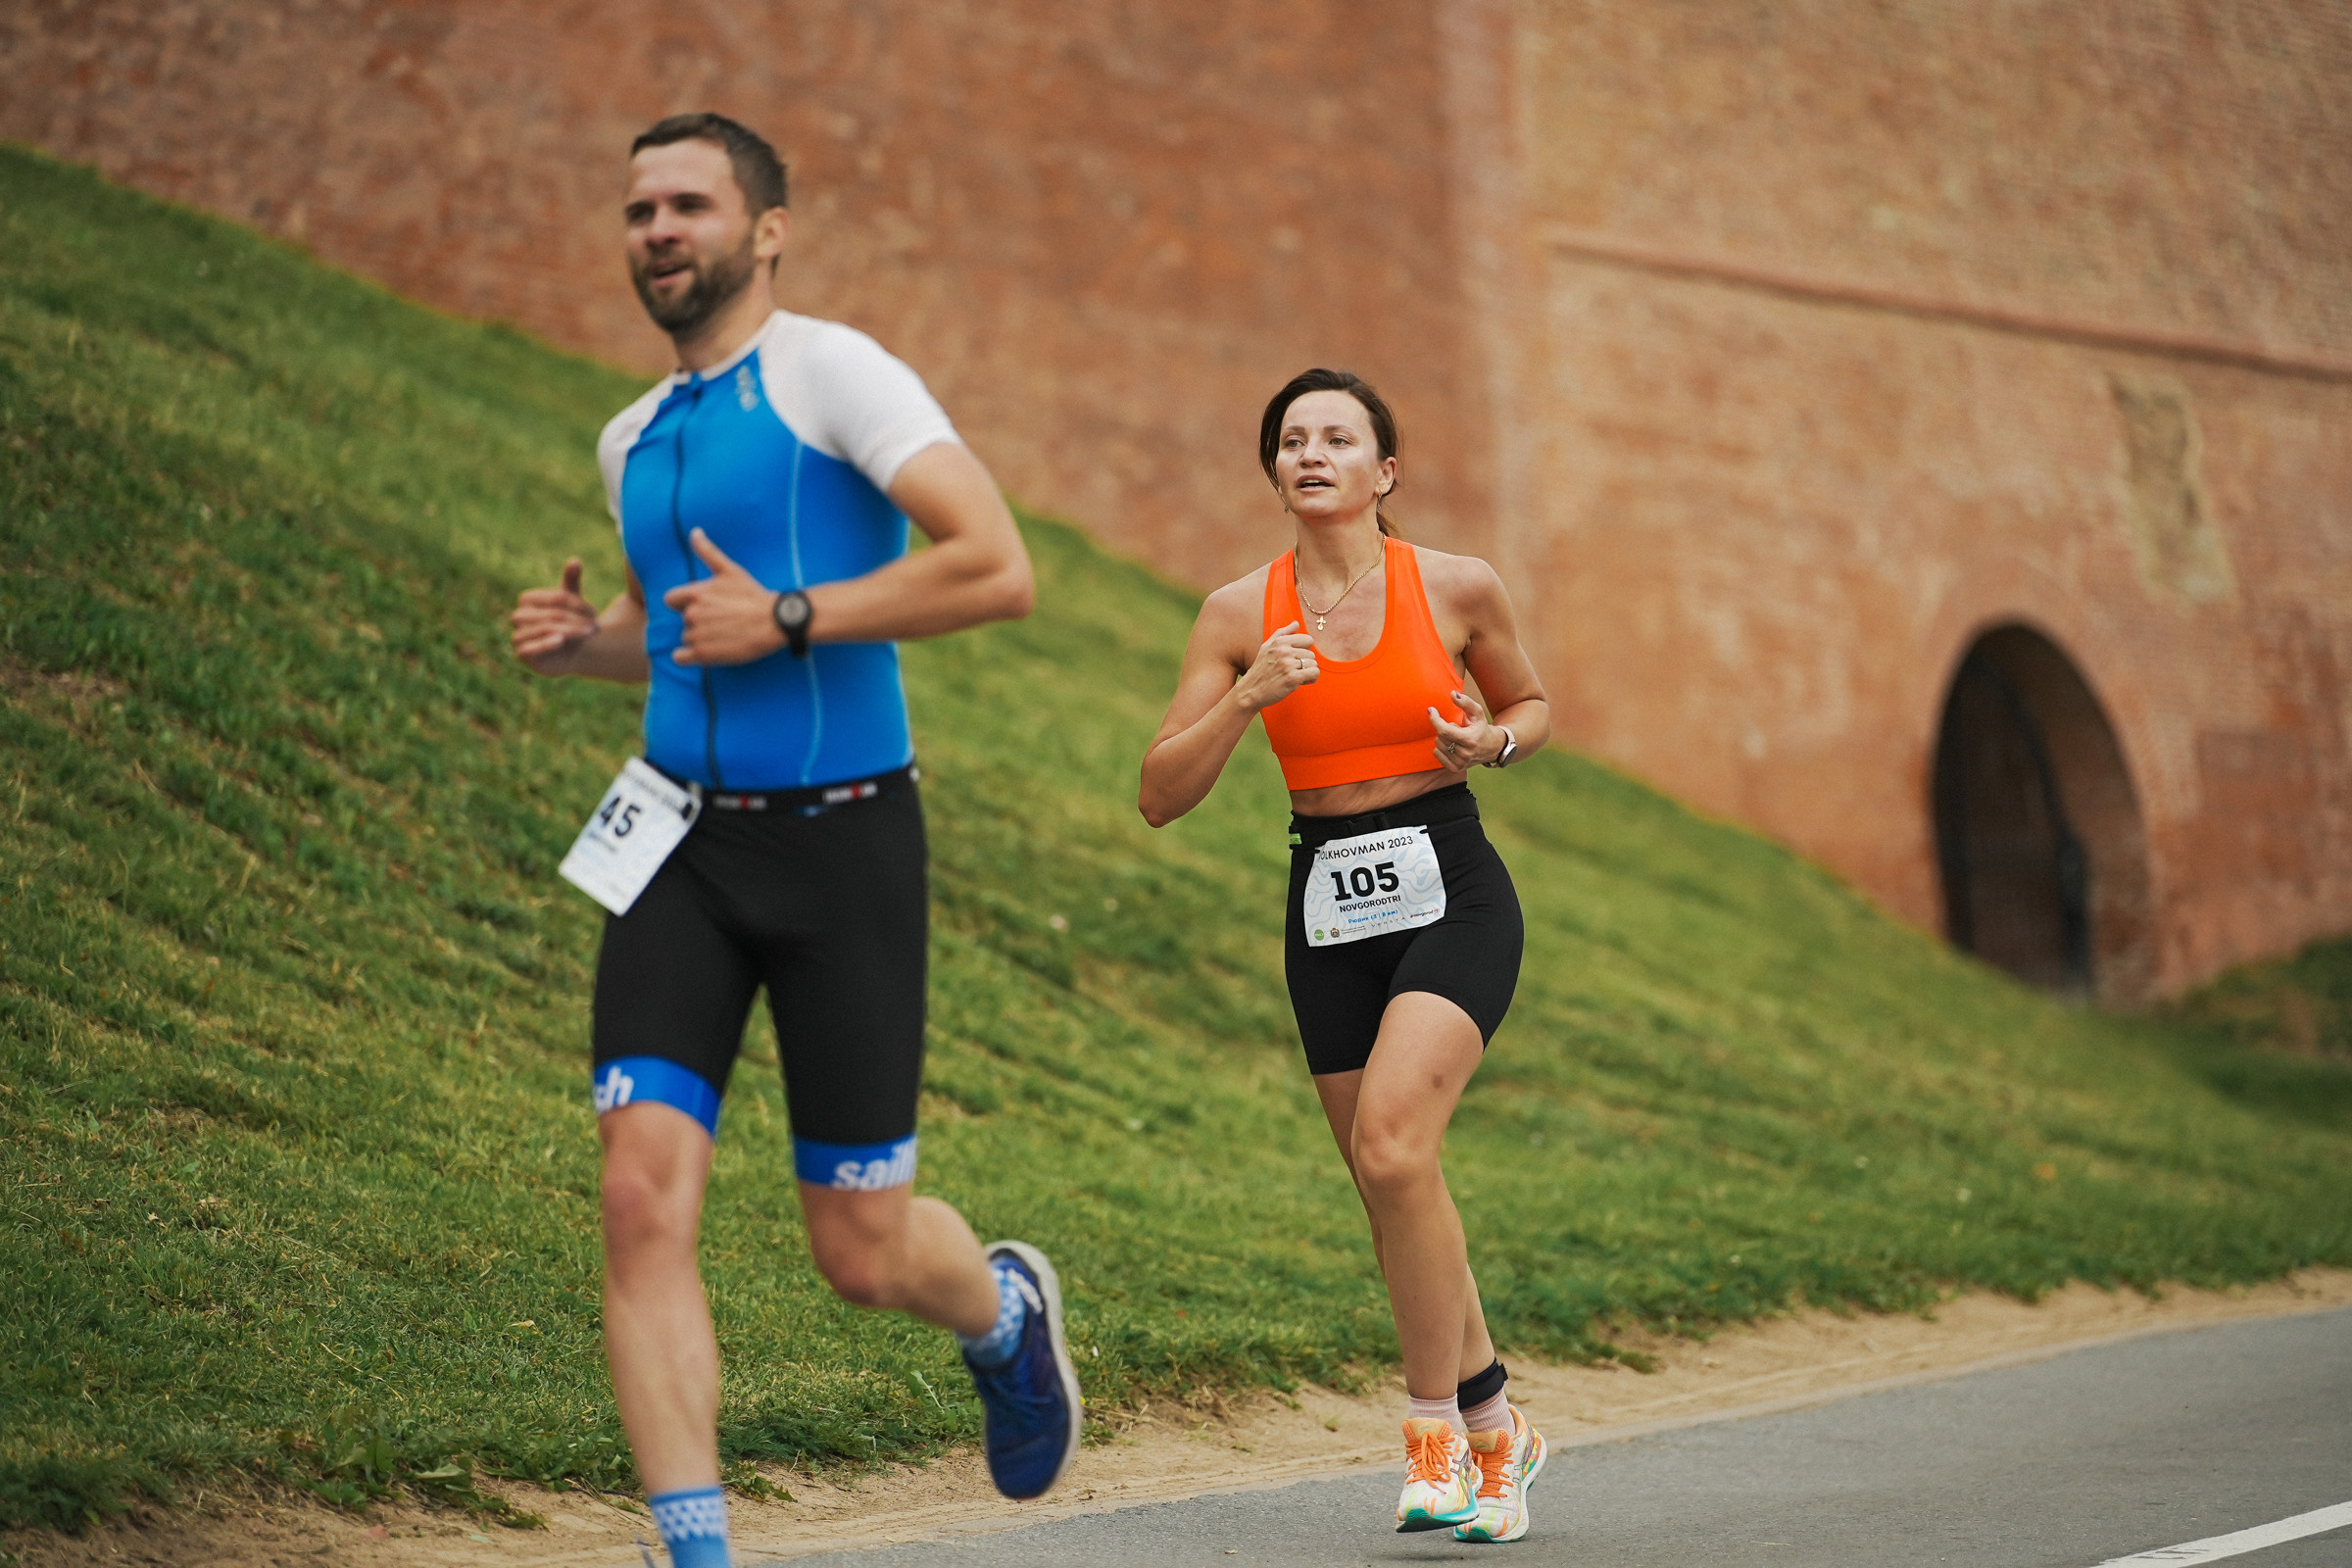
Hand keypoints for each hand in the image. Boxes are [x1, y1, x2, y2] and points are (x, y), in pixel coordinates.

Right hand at [510, 558, 600, 673]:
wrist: (571, 652)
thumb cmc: (570, 622)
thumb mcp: (573, 601)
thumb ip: (571, 581)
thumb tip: (574, 560)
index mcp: (527, 599)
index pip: (557, 598)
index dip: (578, 604)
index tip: (595, 613)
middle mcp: (518, 616)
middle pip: (553, 614)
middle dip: (577, 620)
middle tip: (596, 627)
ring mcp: (518, 636)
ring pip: (546, 629)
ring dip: (572, 631)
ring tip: (589, 633)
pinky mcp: (521, 654)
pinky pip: (531, 648)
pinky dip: (546, 644)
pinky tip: (560, 641)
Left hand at [665, 530, 787, 665]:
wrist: (774, 622)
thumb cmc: (753, 595)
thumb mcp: (730, 570)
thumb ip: (708, 552)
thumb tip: (694, 531)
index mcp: (695, 593)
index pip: (671, 600)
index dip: (685, 604)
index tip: (704, 607)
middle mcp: (691, 614)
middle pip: (684, 620)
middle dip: (698, 622)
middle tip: (722, 621)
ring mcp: (697, 635)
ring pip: (686, 638)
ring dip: (699, 639)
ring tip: (723, 635)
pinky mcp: (703, 655)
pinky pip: (681, 658)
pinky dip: (688, 657)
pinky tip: (707, 651)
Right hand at [1233, 621, 1319, 711]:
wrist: (1250, 691)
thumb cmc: (1260, 670)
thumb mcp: (1266, 647)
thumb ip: (1282, 633)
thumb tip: (1296, 623)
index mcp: (1280, 642)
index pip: (1308, 640)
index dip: (1304, 651)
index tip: (1295, 659)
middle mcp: (1284, 651)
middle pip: (1312, 654)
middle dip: (1305, 664)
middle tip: (1292, 671)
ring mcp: (1288, 664)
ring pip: (1314, 664)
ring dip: (1307, 672)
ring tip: (1294, 677)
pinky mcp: (1292, 678)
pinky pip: (1314, 673)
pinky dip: (1310, 679)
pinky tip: (1300, 682)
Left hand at [1428, 690, 1495, 771]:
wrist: (1492, 748)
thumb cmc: (1482, 727)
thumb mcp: (1477, 712)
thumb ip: (1465, 702)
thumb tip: (1452, 694)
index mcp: (1470, 740)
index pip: (1444, 730)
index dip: (1435, 719)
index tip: (1431, 710)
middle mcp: (1465, 754)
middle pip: (1440, 736)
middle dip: (1443, 727)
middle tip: (1455, 727)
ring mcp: (1460, 763)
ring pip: (1438, 745)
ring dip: (1443, 737)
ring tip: (1456, 737)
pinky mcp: (1455, 769)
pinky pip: (1437, 754)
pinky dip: (1441, 747)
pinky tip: (1452, 745)